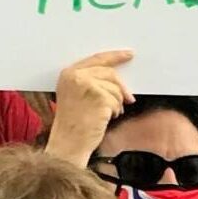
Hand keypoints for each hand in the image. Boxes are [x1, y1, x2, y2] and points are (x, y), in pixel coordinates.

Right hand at [43, 50, 133, 165]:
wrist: (68, 144)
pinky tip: (106, 118)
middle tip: (128, 99)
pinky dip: (115, 111)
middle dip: (121, 88)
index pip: (97, 59)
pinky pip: (117, 100)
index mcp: (68, 73)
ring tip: (105, 114)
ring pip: (116, 88)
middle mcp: (76, 76)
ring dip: (116, 103)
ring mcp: (87, 85)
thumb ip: (90, 81)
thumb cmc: (72, 125)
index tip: (128, 54)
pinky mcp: (99, 97)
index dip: (115, 56)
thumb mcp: (75, 96)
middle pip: (110, 73)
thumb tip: (116, 79)